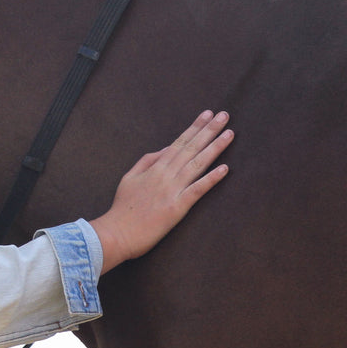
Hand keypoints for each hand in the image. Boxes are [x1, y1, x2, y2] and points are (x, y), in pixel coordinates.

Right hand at [90, 110, 232, 273]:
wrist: (117, 232)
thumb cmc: (123, 207)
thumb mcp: (129, 177)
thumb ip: (147, 161)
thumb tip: (167, 148)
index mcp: (155, 167)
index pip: (179, 142)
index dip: (194, 127)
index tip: (208, 114)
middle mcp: (166, 175)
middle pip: (191, 148)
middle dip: (209, 130)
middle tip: (224, 115)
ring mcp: (172, 190)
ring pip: (197, 164)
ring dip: (215, 148)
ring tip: (229, 134)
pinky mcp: (177, 207)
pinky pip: (197, 190)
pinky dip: (211, 179)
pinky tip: (224, 169)